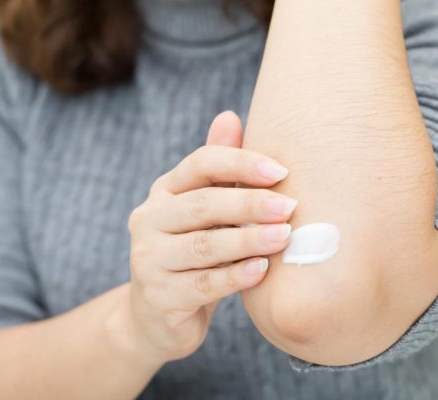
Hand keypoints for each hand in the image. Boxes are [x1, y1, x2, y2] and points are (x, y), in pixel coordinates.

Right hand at [121, 111, 297, 364]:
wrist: (158, 315)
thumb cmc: (193, 254)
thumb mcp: (203, 212)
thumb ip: (218, 171)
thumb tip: (230, 116)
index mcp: (163, 192)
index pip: (199, 164)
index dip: (240, 163)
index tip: (280, 171)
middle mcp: (148, 221)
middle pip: (201, 204)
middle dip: (248, 203)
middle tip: (289, 206)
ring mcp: (148, 260)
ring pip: (202, 246)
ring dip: (247, 239)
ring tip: (284, 236)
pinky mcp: (159, 297)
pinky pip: (202, 285)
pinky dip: (235, 276)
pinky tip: (261, 270)